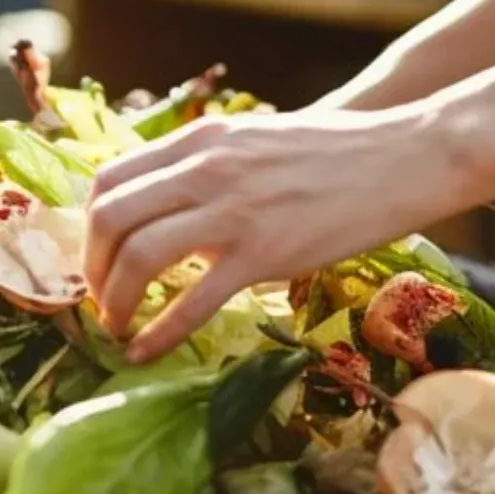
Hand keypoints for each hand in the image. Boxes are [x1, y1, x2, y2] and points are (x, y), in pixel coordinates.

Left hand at [83, 106, 465, 361]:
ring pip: (138, 256)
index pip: (109, 179)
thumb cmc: (335, 154)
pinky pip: (192, 300)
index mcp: (200, 141)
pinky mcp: (263, 253)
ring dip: (114, 300)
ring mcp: (233, 210)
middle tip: (100, 300)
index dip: (88, 228)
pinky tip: (147, 352)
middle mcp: (205, 169)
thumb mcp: (254, 142)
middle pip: (110, 217)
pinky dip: (158, 332)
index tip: (98, 259)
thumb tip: (166, 209)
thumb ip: (207, 168)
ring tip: (118, 327)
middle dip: (92, 268)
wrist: (405, 156)